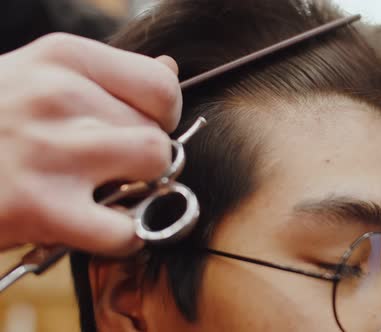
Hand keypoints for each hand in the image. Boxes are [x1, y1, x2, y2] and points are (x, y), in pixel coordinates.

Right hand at [0, 33, 182, 254]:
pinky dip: (122, 236)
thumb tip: (171, 70)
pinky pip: (123, 228)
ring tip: (104, 194)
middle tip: (110, 170)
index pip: (161, 86)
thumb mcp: (38, 74)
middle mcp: (59, 96)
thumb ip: (105, 77)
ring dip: (138, 191)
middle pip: (156, 133)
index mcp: (63, 58)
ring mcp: (50, 151)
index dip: (162, 116)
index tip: (140, 129)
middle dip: (142, 158)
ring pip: (153, 169)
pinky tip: (96, 226)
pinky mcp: (38, 208)